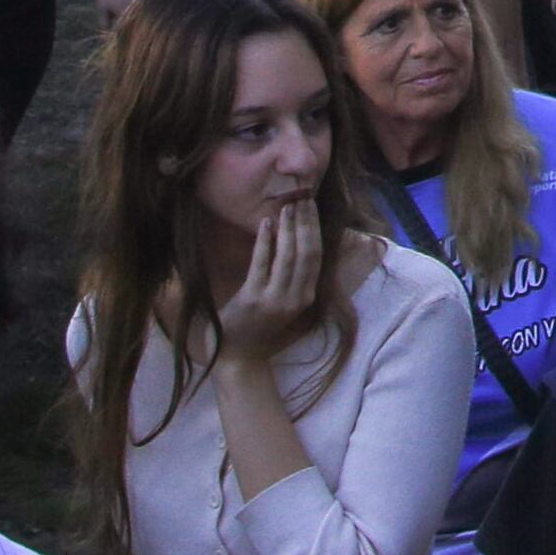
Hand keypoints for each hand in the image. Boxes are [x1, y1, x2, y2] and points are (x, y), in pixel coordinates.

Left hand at [220, 199, 329, 363]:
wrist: (239, 355)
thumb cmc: (260, 326)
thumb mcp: (284, 302)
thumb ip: (292, 277)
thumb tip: (294, 238)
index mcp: (306, 297)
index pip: (316, 255)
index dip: (315, 228)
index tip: (311, 205)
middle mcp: (296, 298)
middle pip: (306, 252)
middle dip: (305, 223)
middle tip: (302, 198)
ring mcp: (275, 299)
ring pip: (288, 256)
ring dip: (288, 228)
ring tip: (286, 207)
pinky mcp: (254, 299)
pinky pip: (261, 264)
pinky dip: (265, 242)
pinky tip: (265, 224)